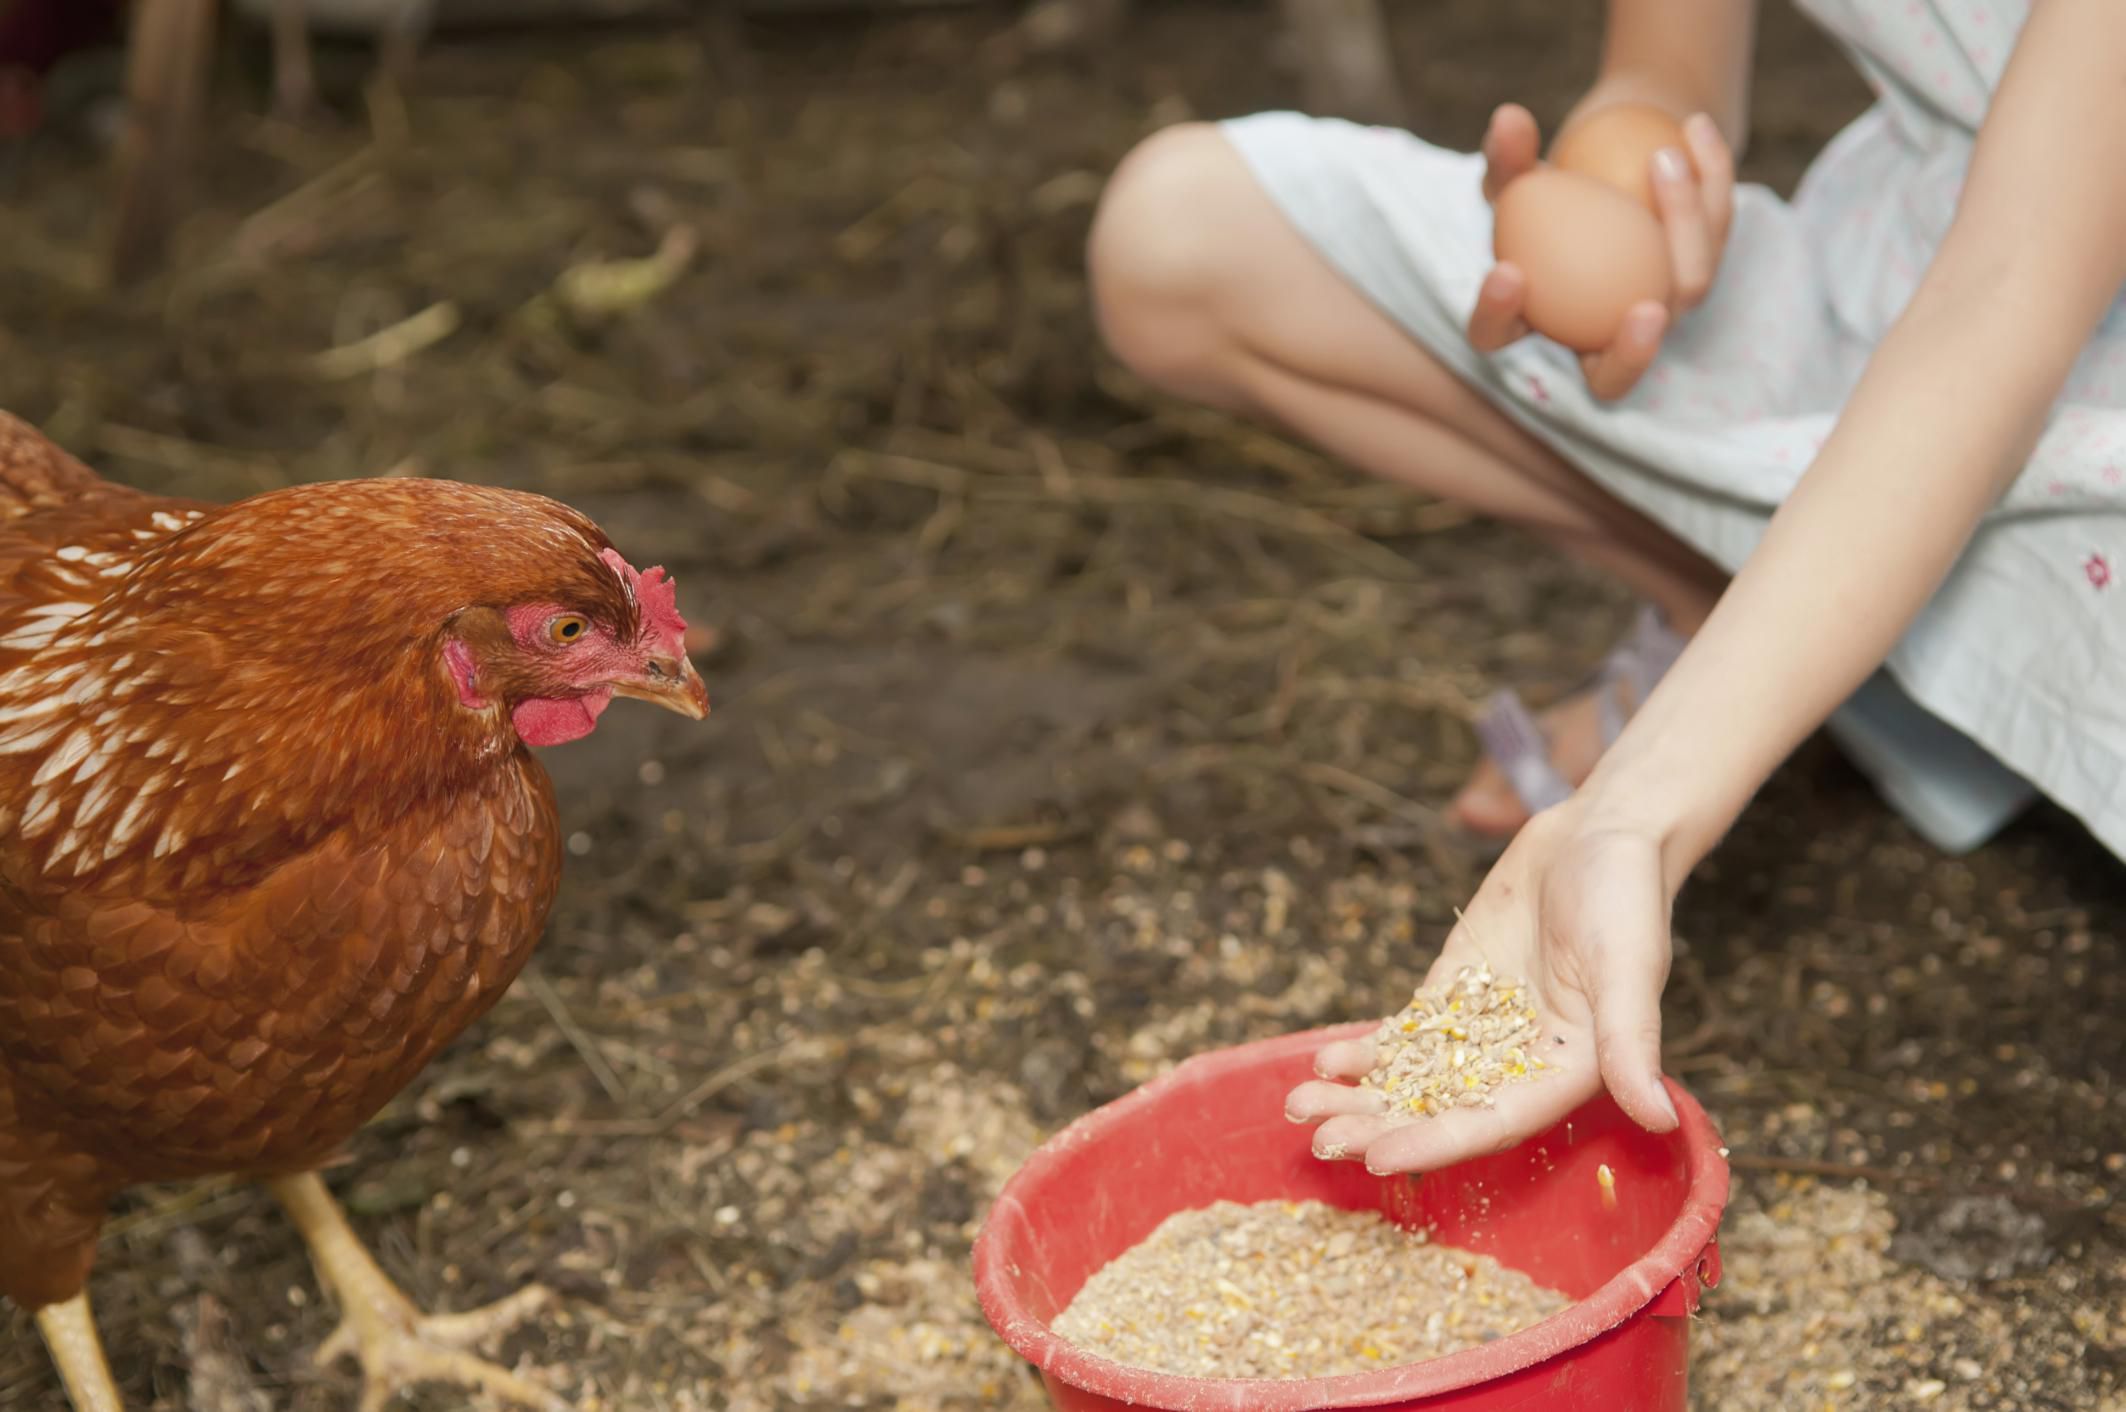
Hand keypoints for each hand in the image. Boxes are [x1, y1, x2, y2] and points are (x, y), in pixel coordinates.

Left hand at [1284, 797, 1681, 1172]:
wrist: (1599, 834)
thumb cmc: (1627, 899)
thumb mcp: (1630, 968)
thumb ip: (1633, 1045)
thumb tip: (1659, 1120)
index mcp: (1567, 1074)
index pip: (1493, 1124)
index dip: (1434, 1143)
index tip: (1376, 1160)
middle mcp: (1521, 1064)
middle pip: (1441, 1111)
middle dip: (1379, 1126)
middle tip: (1321, 1139)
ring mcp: (1482, 1029)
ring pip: (1413, 1078)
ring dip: (1360, 1096)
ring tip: (1300, 1104)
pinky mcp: (1454, 992)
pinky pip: (1405, 1035)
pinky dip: (1367, 1051)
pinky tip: (1324, 1060)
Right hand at [1471, 102, 1737, 399]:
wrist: (1618, 156)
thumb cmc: (1551, 176)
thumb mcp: (1521, 168)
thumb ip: (1508, 156)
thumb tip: (1508, 121)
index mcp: (1530, 322)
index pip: (1498, 339)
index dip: (1498, 316)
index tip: (1508, 272)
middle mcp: (1595, 340)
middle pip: (1611, 378)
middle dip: (1633, 357)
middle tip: (1646, 312)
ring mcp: (1656, 316)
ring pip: (1686, 289)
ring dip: (1682, 222)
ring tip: (1662, 156)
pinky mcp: (1699, 277)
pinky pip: (1716, 237)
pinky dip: (1708, 178)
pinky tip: (1694, 128)